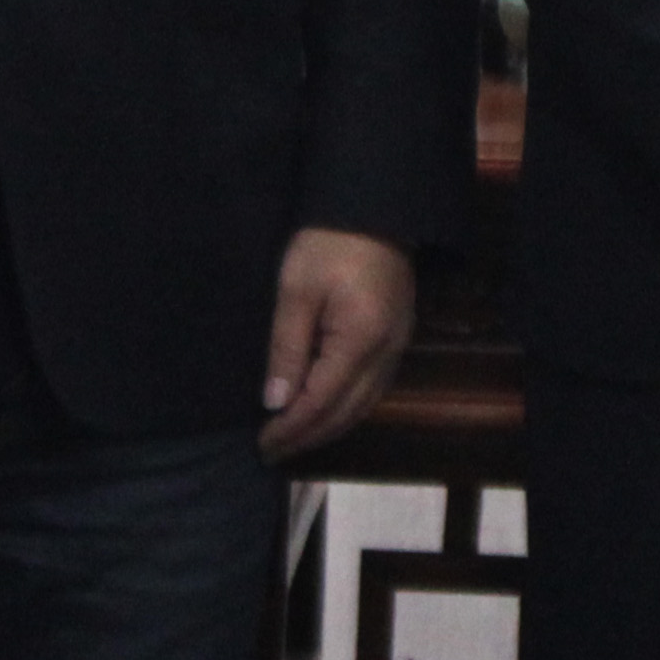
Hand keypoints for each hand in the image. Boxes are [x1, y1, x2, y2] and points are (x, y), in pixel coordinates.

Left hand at [261, 227, 422, 460]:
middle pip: (347, 413)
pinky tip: (323, 411)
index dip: (291, 428)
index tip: (262, 444)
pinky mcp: (397, 339)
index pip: (322, 402)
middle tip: (271, 451)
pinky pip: (372, 390)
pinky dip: (345, 408)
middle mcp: (386, 354)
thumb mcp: (296, 291)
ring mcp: (397, 348)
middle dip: (308, 437)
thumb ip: (287, 349)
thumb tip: (275, 402)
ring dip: (327, 427)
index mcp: (360, 341)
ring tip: (292, 439)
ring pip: (363, 407)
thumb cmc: (327, 243)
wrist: (373, 208)